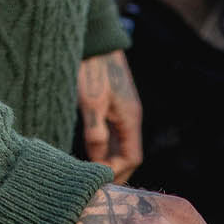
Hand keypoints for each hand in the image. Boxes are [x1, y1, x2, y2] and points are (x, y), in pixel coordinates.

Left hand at [77, 50, 142, 183]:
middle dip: (115, 171)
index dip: (117, 171)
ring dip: (110, 161)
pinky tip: (92, 153)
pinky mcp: (115, 108)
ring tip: (92, 172)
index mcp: (131, 119)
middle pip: (129, 156)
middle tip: (96, 183)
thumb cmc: (92, 69)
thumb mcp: (91, 102)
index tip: (99, 178)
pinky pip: (115, 136)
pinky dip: (106, 149)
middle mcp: (131, 118)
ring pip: (121, 147)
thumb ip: (96, 133)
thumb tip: (97, 161)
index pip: (132, 158)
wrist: (95, 40)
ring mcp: (124, 113)